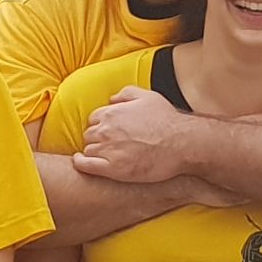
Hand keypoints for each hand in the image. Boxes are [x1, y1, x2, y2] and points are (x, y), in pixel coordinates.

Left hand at [71, 85, 194, 187]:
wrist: (181, 144)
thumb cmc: (167, 120)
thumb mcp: (148, 96)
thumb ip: (126, 93)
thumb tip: (112, 99)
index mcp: (112, 113)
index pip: (94, 119)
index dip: (101, 126)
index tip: (110, 132)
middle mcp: (106, 130)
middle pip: (89, 134)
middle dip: (97, 138)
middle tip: (110, 145)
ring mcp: (108, 150)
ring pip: (88, 149)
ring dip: (94, 152)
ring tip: (105, 156)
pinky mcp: (112, 168)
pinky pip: (86, 165)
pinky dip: (81, 163)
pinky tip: (81, 162)